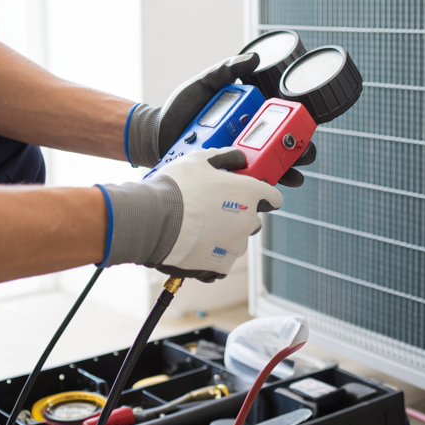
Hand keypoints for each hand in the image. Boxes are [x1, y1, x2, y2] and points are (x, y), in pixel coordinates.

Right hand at [98, 148, 282, 280]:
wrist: (151, 221)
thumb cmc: (174, 188)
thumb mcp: (198, 160)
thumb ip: (225, 157)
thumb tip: (237, 158)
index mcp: (248, 193)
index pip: (273, 197)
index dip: (261, 195)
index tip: (249, 196)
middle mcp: (247, 221)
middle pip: (251, 220)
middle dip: (236, 216)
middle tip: (211, 210)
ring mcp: (235, 246)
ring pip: (235, 242)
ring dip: (222, 236)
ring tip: (195, 228)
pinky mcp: (220, 267)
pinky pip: (221, 262)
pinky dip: (210, 256)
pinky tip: (192, 245)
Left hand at [123, 53, 315, 187]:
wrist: (157, 133)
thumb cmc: (182, 108)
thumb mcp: (204, 84)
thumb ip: (226, 70)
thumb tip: (254, 57)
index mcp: (248, 118)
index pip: (279, 123)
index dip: (298, 127)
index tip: (306, 128)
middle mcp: (246, 140)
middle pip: (281, 150)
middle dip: (298, 154)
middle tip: (303, 155)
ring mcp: (237, 160)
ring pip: (268, 171)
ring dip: (284, 175)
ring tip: (293, 178)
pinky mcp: (225, 177)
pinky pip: (245, 185)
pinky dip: (257, 189)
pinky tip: (266, 191)